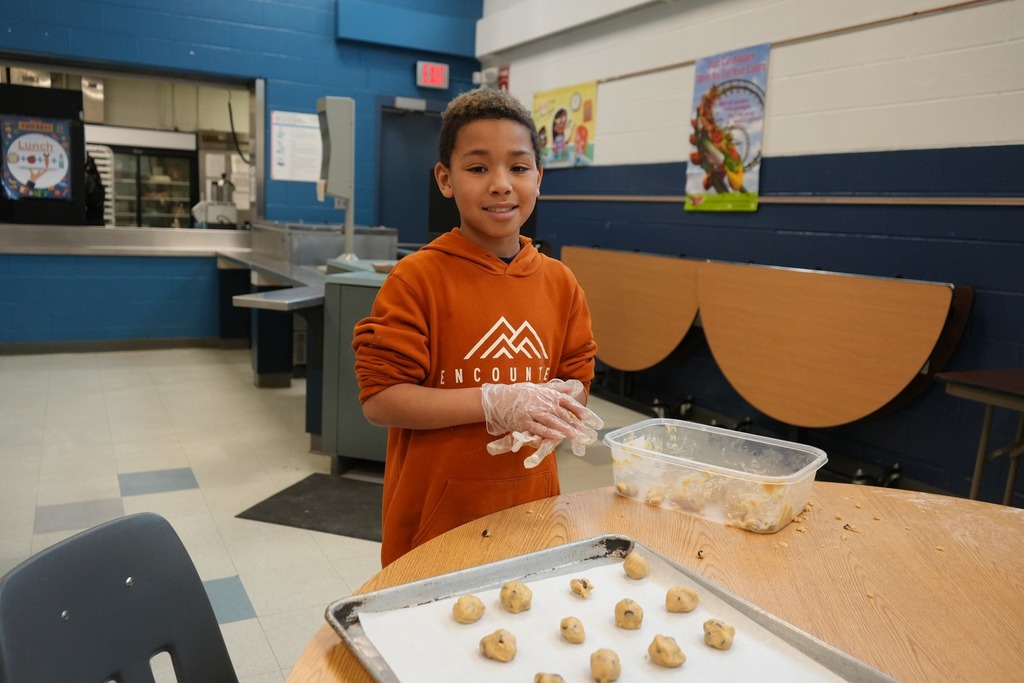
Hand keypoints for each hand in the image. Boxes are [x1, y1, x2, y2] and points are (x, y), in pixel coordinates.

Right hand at [481, 379, 600, 442]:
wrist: (498, 399)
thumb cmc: (518, 393)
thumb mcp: (537, 387)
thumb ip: (555, 389)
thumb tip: (571, 388)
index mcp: (546, 393)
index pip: (566, 400)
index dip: (577, 409)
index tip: (586, 416)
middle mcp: (541, 402)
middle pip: (561, 413)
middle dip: (574, 423)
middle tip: (584, 431)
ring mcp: (532, 412)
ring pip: (552, 421)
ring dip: (565, 429)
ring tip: (575, 436)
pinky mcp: (524, 422)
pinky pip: (538, 428)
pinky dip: (549, 433)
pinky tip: (558, 437)